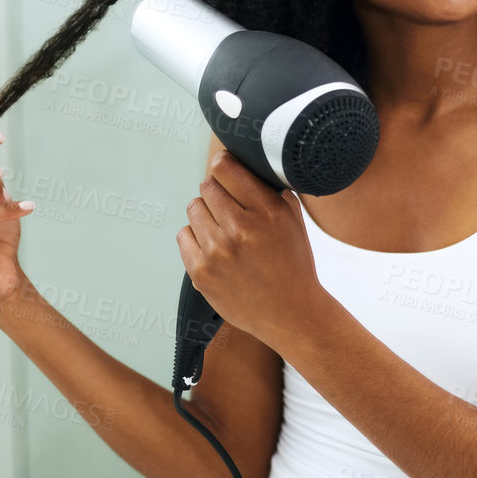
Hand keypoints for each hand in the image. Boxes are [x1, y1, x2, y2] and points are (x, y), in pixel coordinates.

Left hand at [176, 148, 323, 344]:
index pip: (224, 168)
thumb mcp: (292, 219)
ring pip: (194, 208)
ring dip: (206, 215)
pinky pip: (183, 235)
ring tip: (223, 230)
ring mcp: (217, 252)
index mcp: (265, 211)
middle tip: (229, 208)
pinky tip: (214, 248)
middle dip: (218, 193)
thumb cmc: (293, 264)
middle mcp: (239, 229)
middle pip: (207, 187)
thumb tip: (246, 164)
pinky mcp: (201, 272)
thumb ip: (269, 189)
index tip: (225, 168)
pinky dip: (195, 238)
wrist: (292, 313)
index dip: (223, 164)